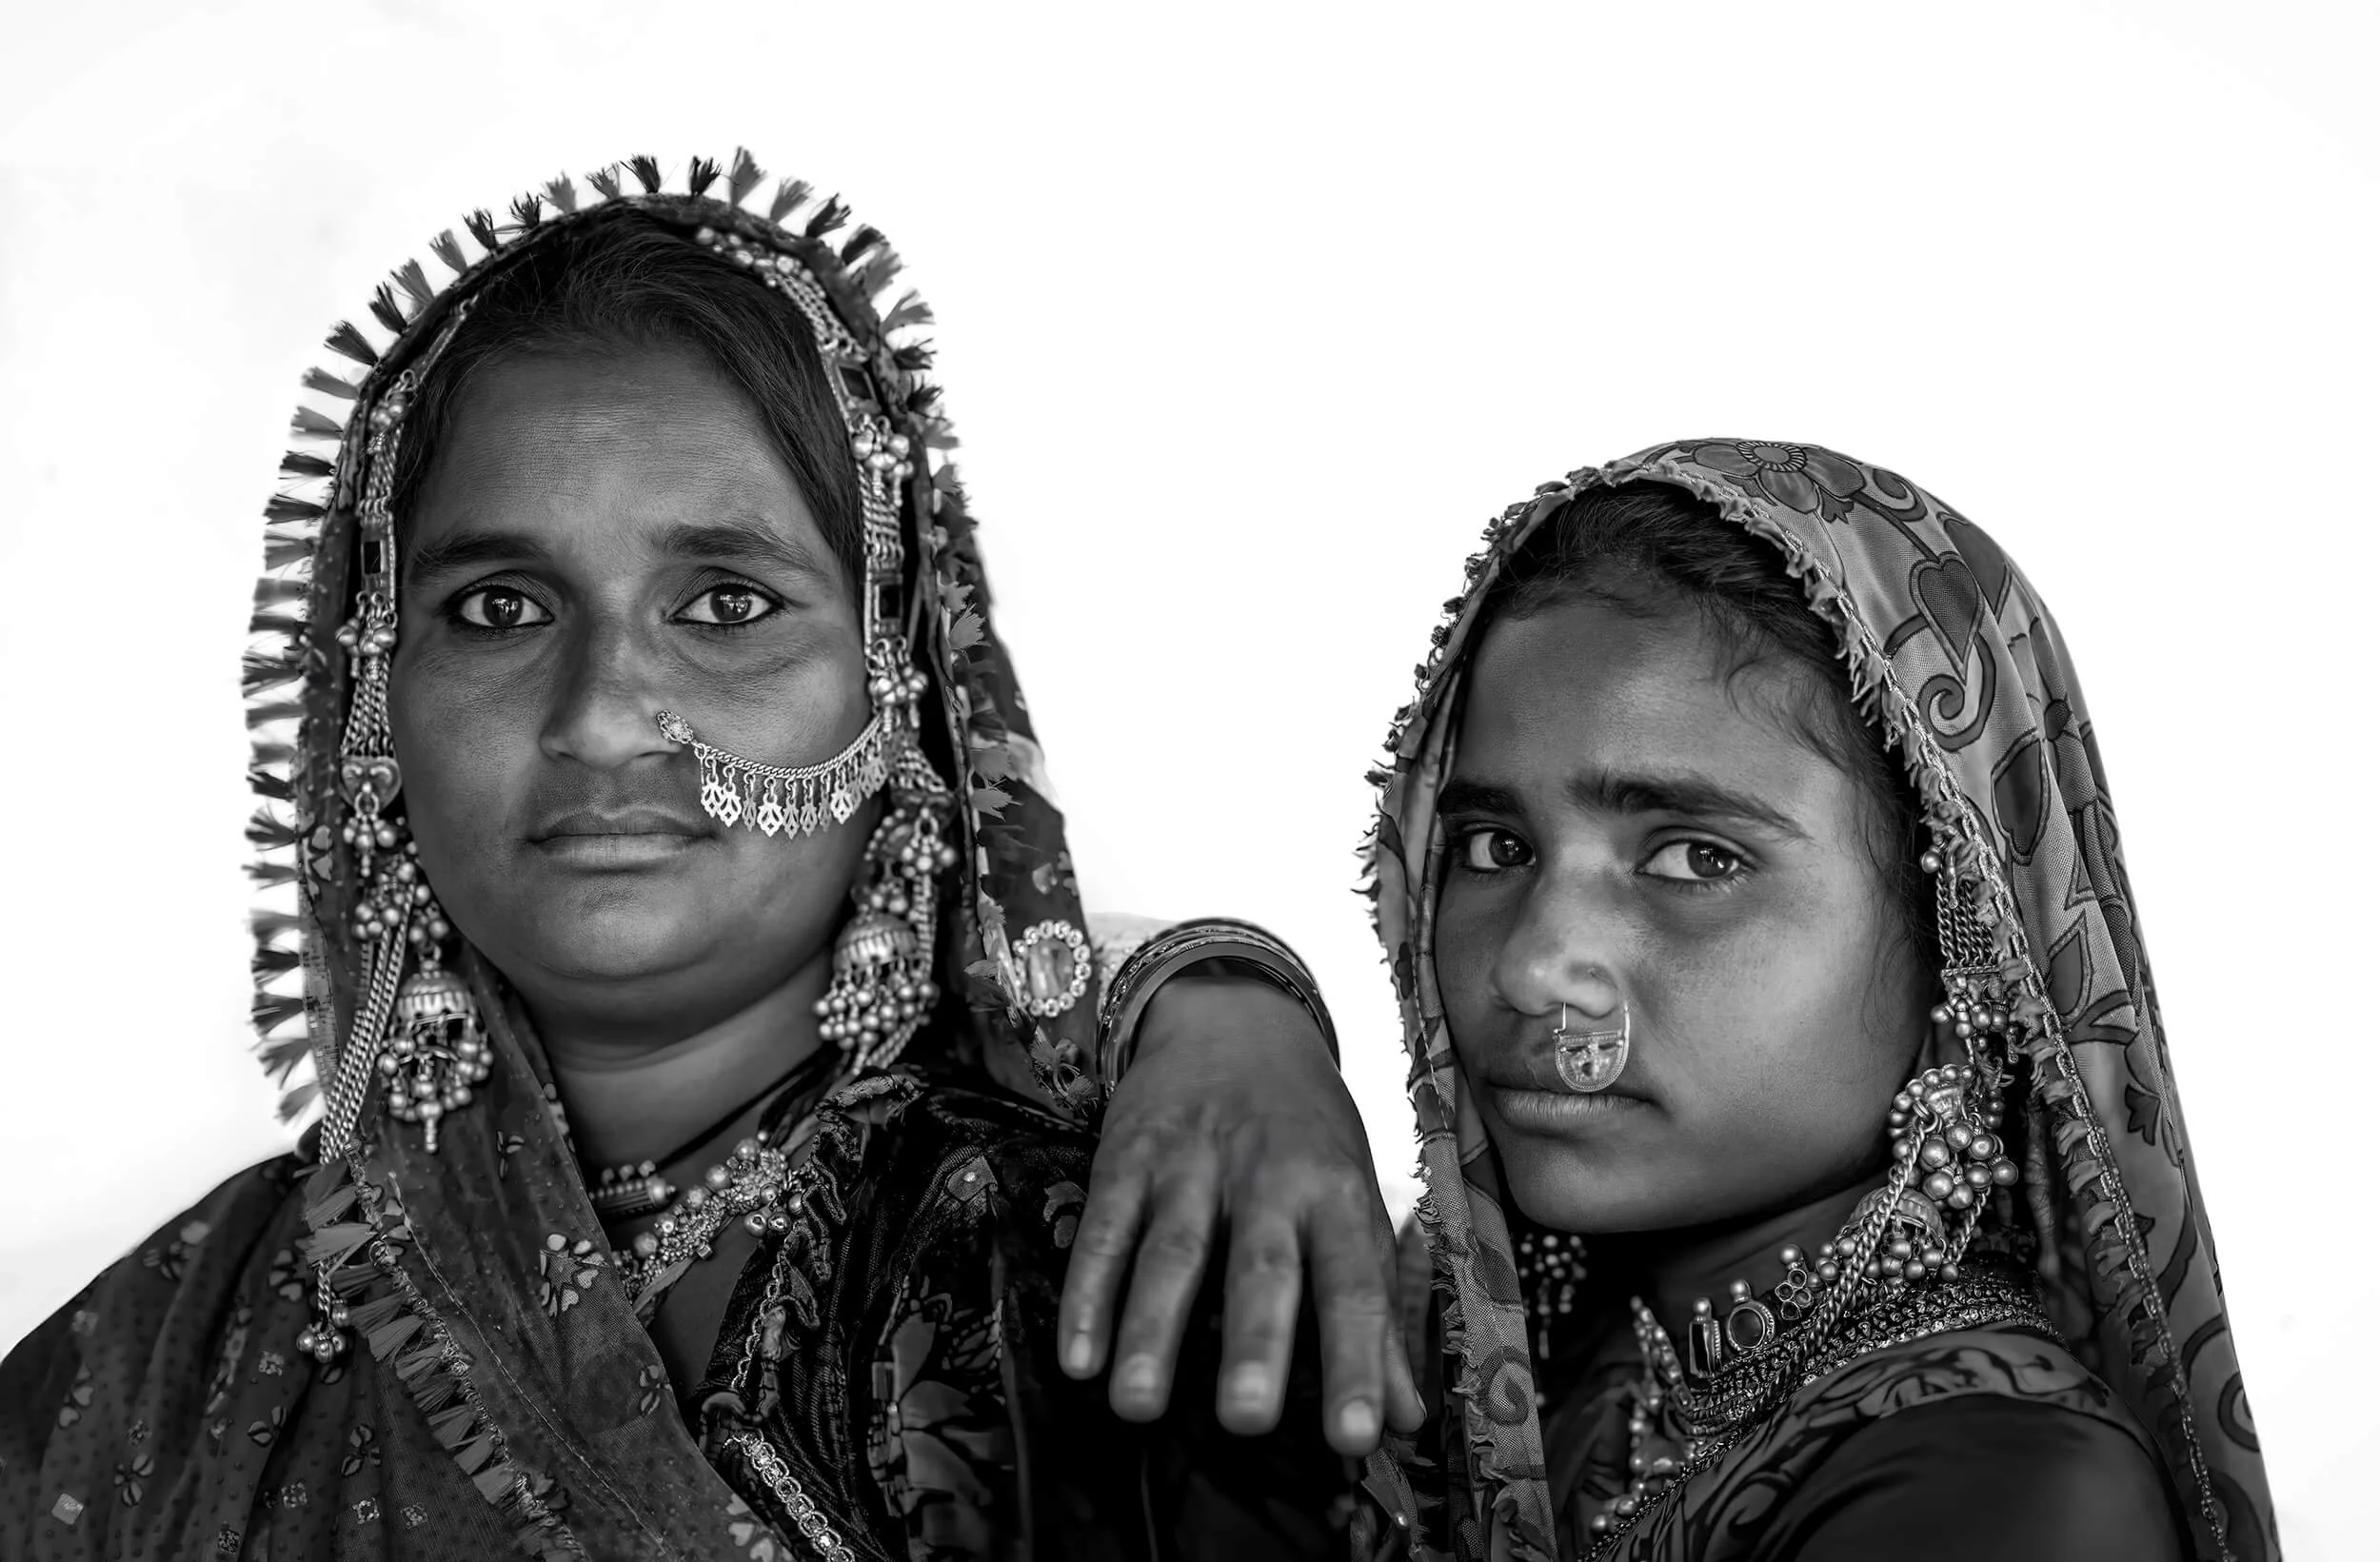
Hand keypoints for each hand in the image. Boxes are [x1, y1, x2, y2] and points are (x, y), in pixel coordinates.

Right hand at [1056, 974, 1424, 1454]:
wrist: (1235, 1018)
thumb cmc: (1307, 1136)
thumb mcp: (1354, 1203)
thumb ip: (1377, 1314)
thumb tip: (1410, 1420)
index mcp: (1336, 1193)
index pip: (1354, 1284)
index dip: (1358, 1359)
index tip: (1357, 1437)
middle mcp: (1268, 1177)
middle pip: (1261, 1266)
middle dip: (1255, 1342)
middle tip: (1247, 1420)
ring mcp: (1191, 1163)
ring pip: (1172, 1253)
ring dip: (1152, 1330)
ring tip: (1138, 1406)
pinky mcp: (1126, 1155)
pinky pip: (1104, 1230)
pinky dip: (1088, 1293)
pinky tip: (1077, 1357)